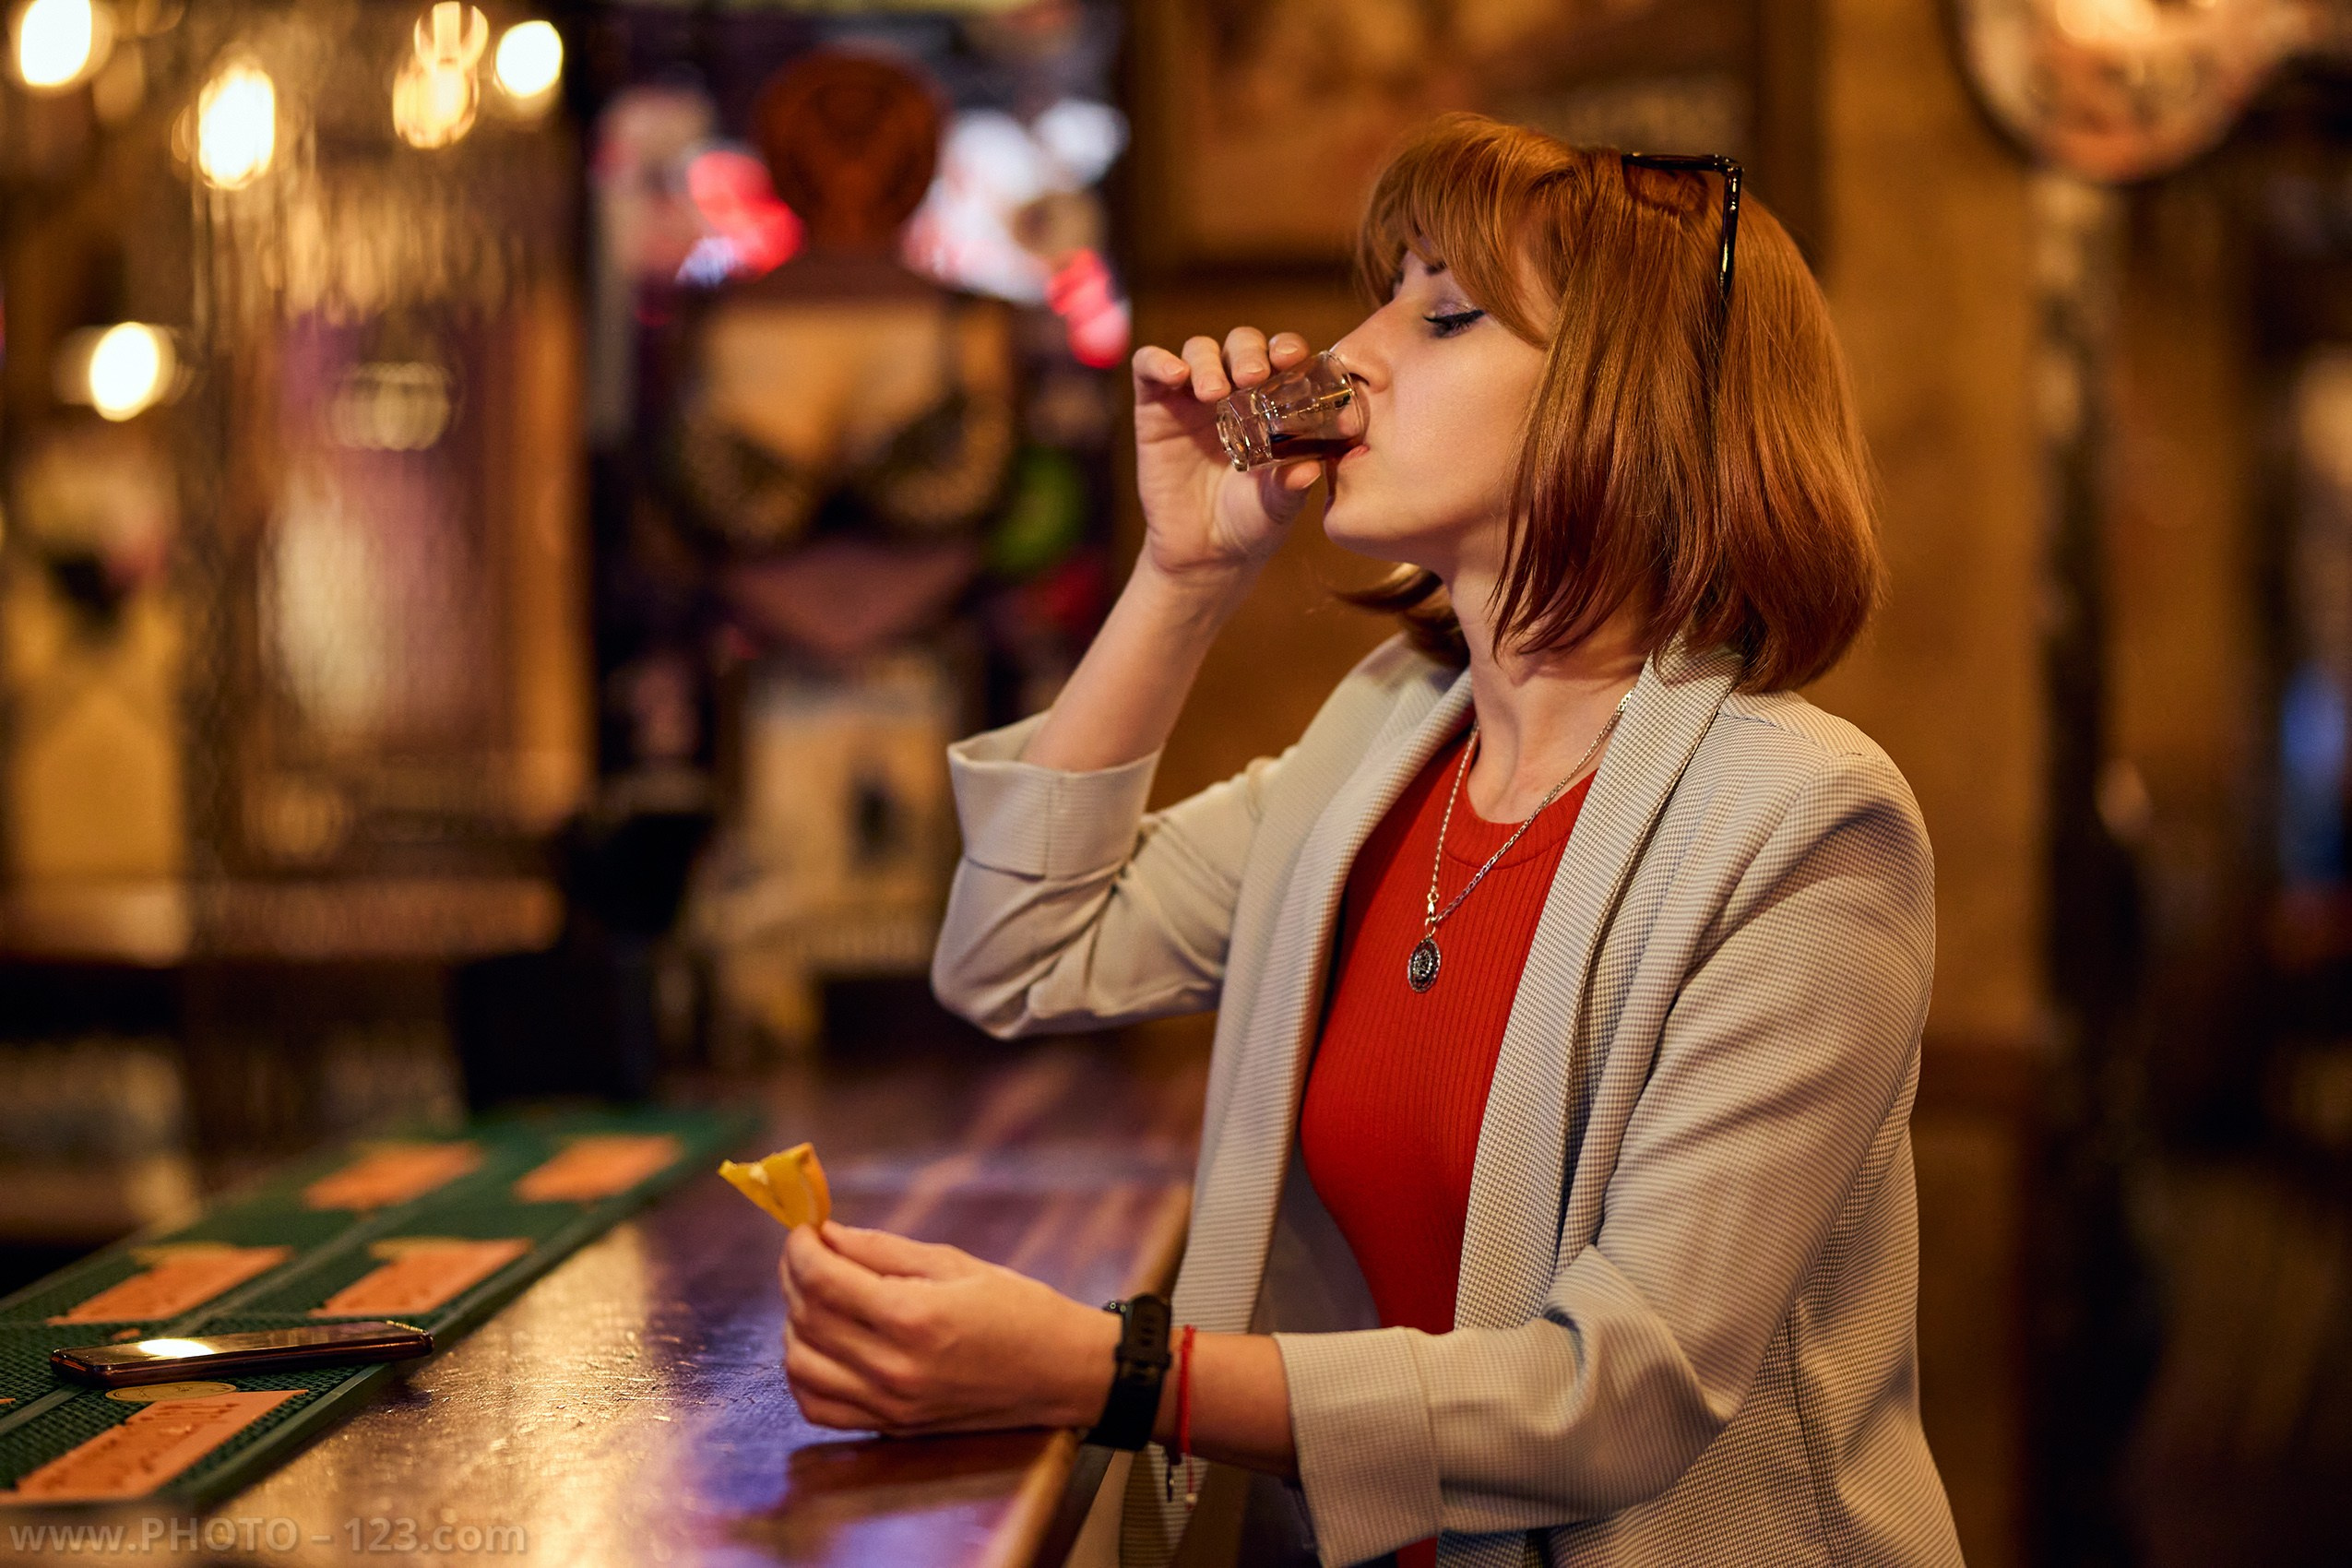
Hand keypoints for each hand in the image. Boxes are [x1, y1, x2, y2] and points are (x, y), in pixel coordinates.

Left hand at [779, 1222, 1119, 1436]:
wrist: (1061, 1372)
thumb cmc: (1018, 1308)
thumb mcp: (954, 1263)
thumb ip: (882, 1250)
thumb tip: (826, 1235)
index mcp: (913, 1319)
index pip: (823, 1280)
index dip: (800, 1249)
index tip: (803, 1230)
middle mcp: (894, 1368)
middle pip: (806, 1319)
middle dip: (794, 1277)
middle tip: (807, 1254)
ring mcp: (890, 1405)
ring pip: (800, 1365)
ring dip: (794, 1324)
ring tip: (816, 1297)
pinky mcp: (891, 1427)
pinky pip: (818, 1408)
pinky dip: (804, 1375)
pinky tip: (821, 1346)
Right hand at [1129, 327, 1327, 581]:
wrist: (1205, 554)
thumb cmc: (1252, 521)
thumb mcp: (1278, 505)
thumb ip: (1291, 485)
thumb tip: (1309, 469)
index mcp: (1274, 402)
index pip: (1282, 357)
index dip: (1287, 348)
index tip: (1293, 358)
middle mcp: (1235, 391)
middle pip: (1241, 345)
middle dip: (1248, 353)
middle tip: (1252, 376)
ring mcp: (1192, 397)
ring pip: (1199, 350)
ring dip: (1208, 361)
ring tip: (1213, 392)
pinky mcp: (1154, 407)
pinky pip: (1149, 367)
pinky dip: (1159, 361)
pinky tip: (1174, 375)